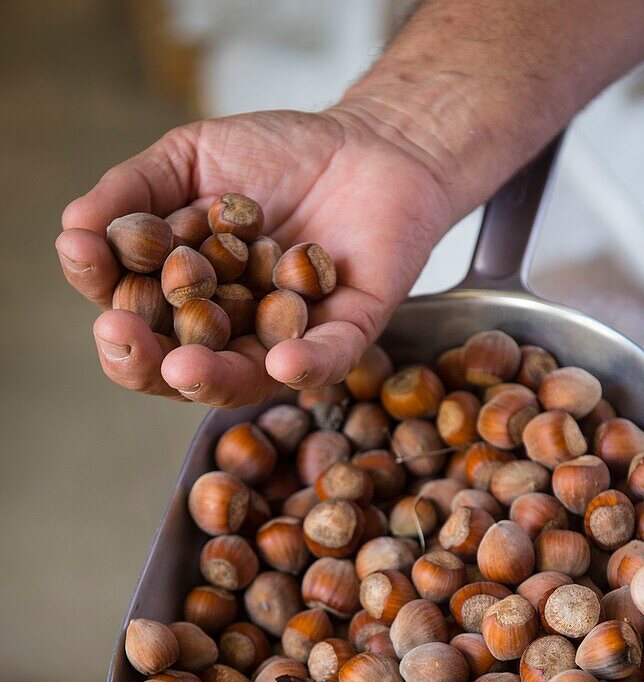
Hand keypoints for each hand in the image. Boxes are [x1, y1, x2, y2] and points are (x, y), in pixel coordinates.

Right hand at [55, 109, 455, 404]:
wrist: (369, 141)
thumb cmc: (276, 155)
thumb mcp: (190, 158)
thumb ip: (133, 193)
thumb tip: (74, 230)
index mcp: (184, 297)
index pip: (136, 314)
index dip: (107, 292)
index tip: (85, 261)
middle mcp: (230, 331)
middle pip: (177, 365)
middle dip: (143, 358)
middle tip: (121, 336)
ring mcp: (285, 339)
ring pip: (244, 378)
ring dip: (210, 378)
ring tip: (182, 367)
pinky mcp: (347, 334)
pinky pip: (326, 360)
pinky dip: (304, 365)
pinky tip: (281, 362)